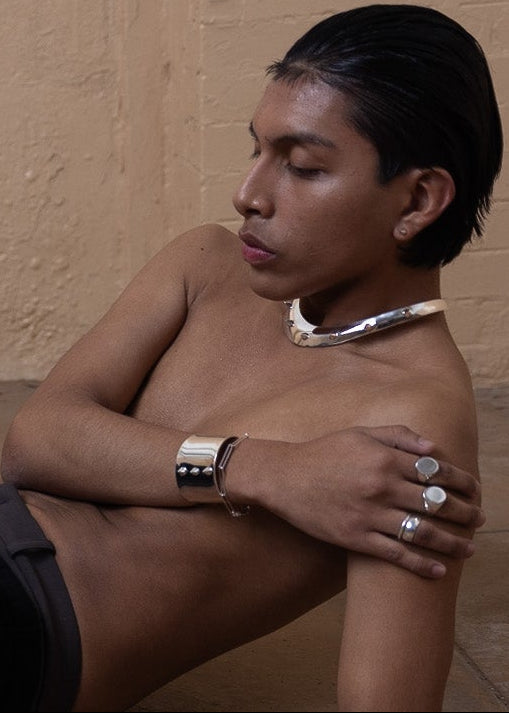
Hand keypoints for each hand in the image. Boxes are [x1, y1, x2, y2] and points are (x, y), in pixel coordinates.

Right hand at [259, 426, 483, 578]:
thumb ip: (399, 436)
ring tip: (469, 548)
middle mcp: (381, 486)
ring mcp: (369, 515)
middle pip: (436, 503)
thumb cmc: (324, 452)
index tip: (475, 489)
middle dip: (465, 513)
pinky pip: (395, 554)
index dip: (462, 482)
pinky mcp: (356, 538)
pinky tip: (439, 569)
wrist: (284, 477)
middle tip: (479, 519)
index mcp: (385, 458)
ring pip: (422, 532)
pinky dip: (421, 564)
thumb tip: (434, 448)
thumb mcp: (360, 433)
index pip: (436, 472)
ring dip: (452, 542)